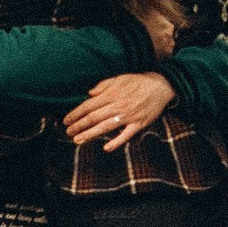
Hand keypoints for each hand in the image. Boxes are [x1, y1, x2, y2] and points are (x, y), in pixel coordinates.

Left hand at [63, 68, 177, 146]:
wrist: (161, 86)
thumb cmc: (138, 81)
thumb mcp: (119, 78)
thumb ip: (103, 85)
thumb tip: (89, 93)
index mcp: (111, 94)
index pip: (88, 106)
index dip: (75, 114)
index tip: (66, 121)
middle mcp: (117, 105)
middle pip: (93, 117)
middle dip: (78, 125)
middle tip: (68, 132)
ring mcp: (128, 116)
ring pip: (105, 127)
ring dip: (90, 134)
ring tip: (78, 140)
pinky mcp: (139, 124)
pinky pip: (126, 135)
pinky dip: (116, 141)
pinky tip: (106, 148)